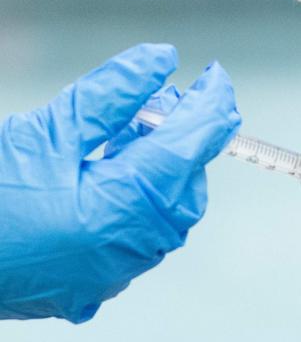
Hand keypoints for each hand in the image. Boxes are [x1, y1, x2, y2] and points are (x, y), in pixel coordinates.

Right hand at [0, 44, 240, 321]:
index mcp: (125, 207)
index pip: (192, 144)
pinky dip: (140, 195)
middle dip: (182, 133)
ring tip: (130, 131)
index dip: (210, 105)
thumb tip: (160, 59)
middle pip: (186, 176)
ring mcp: (119, 271)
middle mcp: (135, 247)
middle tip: (157, 102)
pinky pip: (143, 232)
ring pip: (169, 206)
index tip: (215, 78)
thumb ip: (110, 95)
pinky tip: (113, 172)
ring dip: (161, 164)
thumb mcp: (44, 134)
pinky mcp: (100, 283)